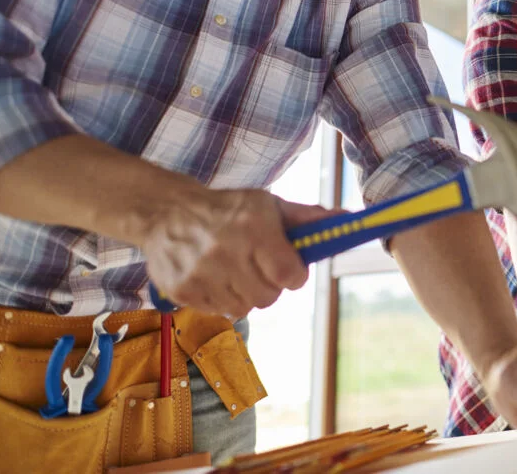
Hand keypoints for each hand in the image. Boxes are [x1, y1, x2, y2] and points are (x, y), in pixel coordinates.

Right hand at [141, 188, 330, 316]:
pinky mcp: (182, 290)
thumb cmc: (229, 209)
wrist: (167, 212)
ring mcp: (201, 273)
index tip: (289, 268)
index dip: (294, 275)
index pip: (289, 274)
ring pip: (244, 308)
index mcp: (254, 226)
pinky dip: (222, 299)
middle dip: (271, 285)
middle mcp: (226, 251)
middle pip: (268, 297)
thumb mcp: (269, 205)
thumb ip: (309, 218)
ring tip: (235, 270)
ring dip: (246, 294)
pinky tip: (215, 276)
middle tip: (259, 268)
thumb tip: (349, 219)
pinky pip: (218, 311)